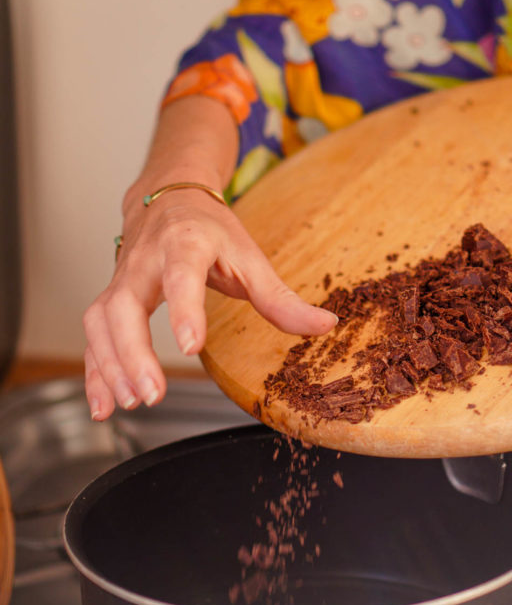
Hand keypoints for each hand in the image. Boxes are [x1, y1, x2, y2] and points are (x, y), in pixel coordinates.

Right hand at [83, 188, 336, 420]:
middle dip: (134, 352)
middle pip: (126, 305)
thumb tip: (324, 326)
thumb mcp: (250, 257)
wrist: (170, 198)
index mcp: (186, 244)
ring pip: (101, 321)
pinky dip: (95, 372)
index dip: (183, 309)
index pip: (181, 276)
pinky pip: (94, 336)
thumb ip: (281, 299)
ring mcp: (121, 278)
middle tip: (152, 393)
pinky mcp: (109, 297)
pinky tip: (104, 405)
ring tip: (131, 402)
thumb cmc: (210, 230)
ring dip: (110, 366)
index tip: (188, 346)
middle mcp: (146, 260)